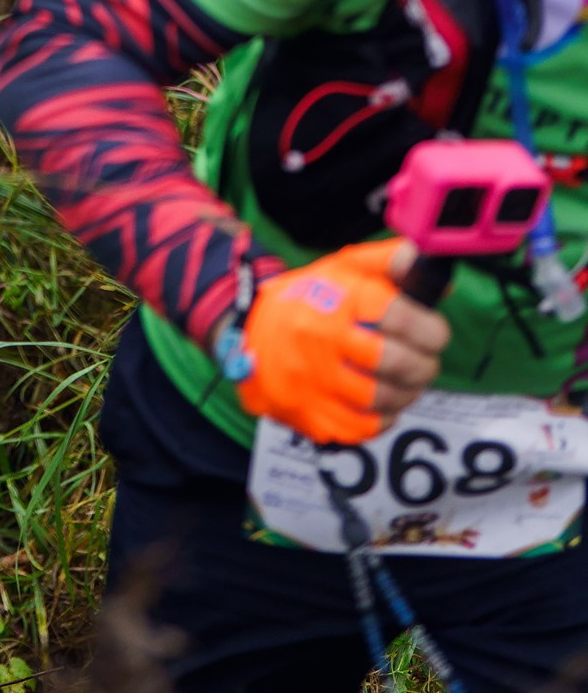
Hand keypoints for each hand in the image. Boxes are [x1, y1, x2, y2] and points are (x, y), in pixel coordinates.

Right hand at [235, 238, 448, 447]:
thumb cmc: (308, 298)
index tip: (436, 334)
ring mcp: (313, 381)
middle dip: (424, 366)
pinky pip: (365, 428)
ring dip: (408, 394)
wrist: (249, 334)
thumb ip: (391, 264)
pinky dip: (384, 417)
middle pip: (395, 362)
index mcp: (333, 297)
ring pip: (384, 400)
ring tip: (409, 382)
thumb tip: (442, 283)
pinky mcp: (309, 414)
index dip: (430, 329)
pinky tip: (382, 402)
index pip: (398, 316)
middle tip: (426, 363)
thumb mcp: (343, 268)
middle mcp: (319, 338)